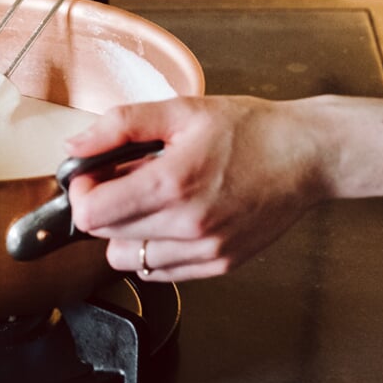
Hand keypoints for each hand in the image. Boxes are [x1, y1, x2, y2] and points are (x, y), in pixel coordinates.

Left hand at [65, 96, 325, 281]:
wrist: (308, 155)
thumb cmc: (250, 130)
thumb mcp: (181, 110)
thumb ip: (120, 126)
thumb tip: (74, 147)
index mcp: (172, 184)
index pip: (91, 214)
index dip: (82, 191)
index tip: (94, 173)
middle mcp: (187, 226)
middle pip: (104, 237)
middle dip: (104, 207)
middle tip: (125, 179)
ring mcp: (205, 251)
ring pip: (129, 260)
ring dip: (126, 232)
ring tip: (151, 201)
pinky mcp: (220, 265)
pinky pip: (160, 271)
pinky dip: (154, 248)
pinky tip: (172, 219)